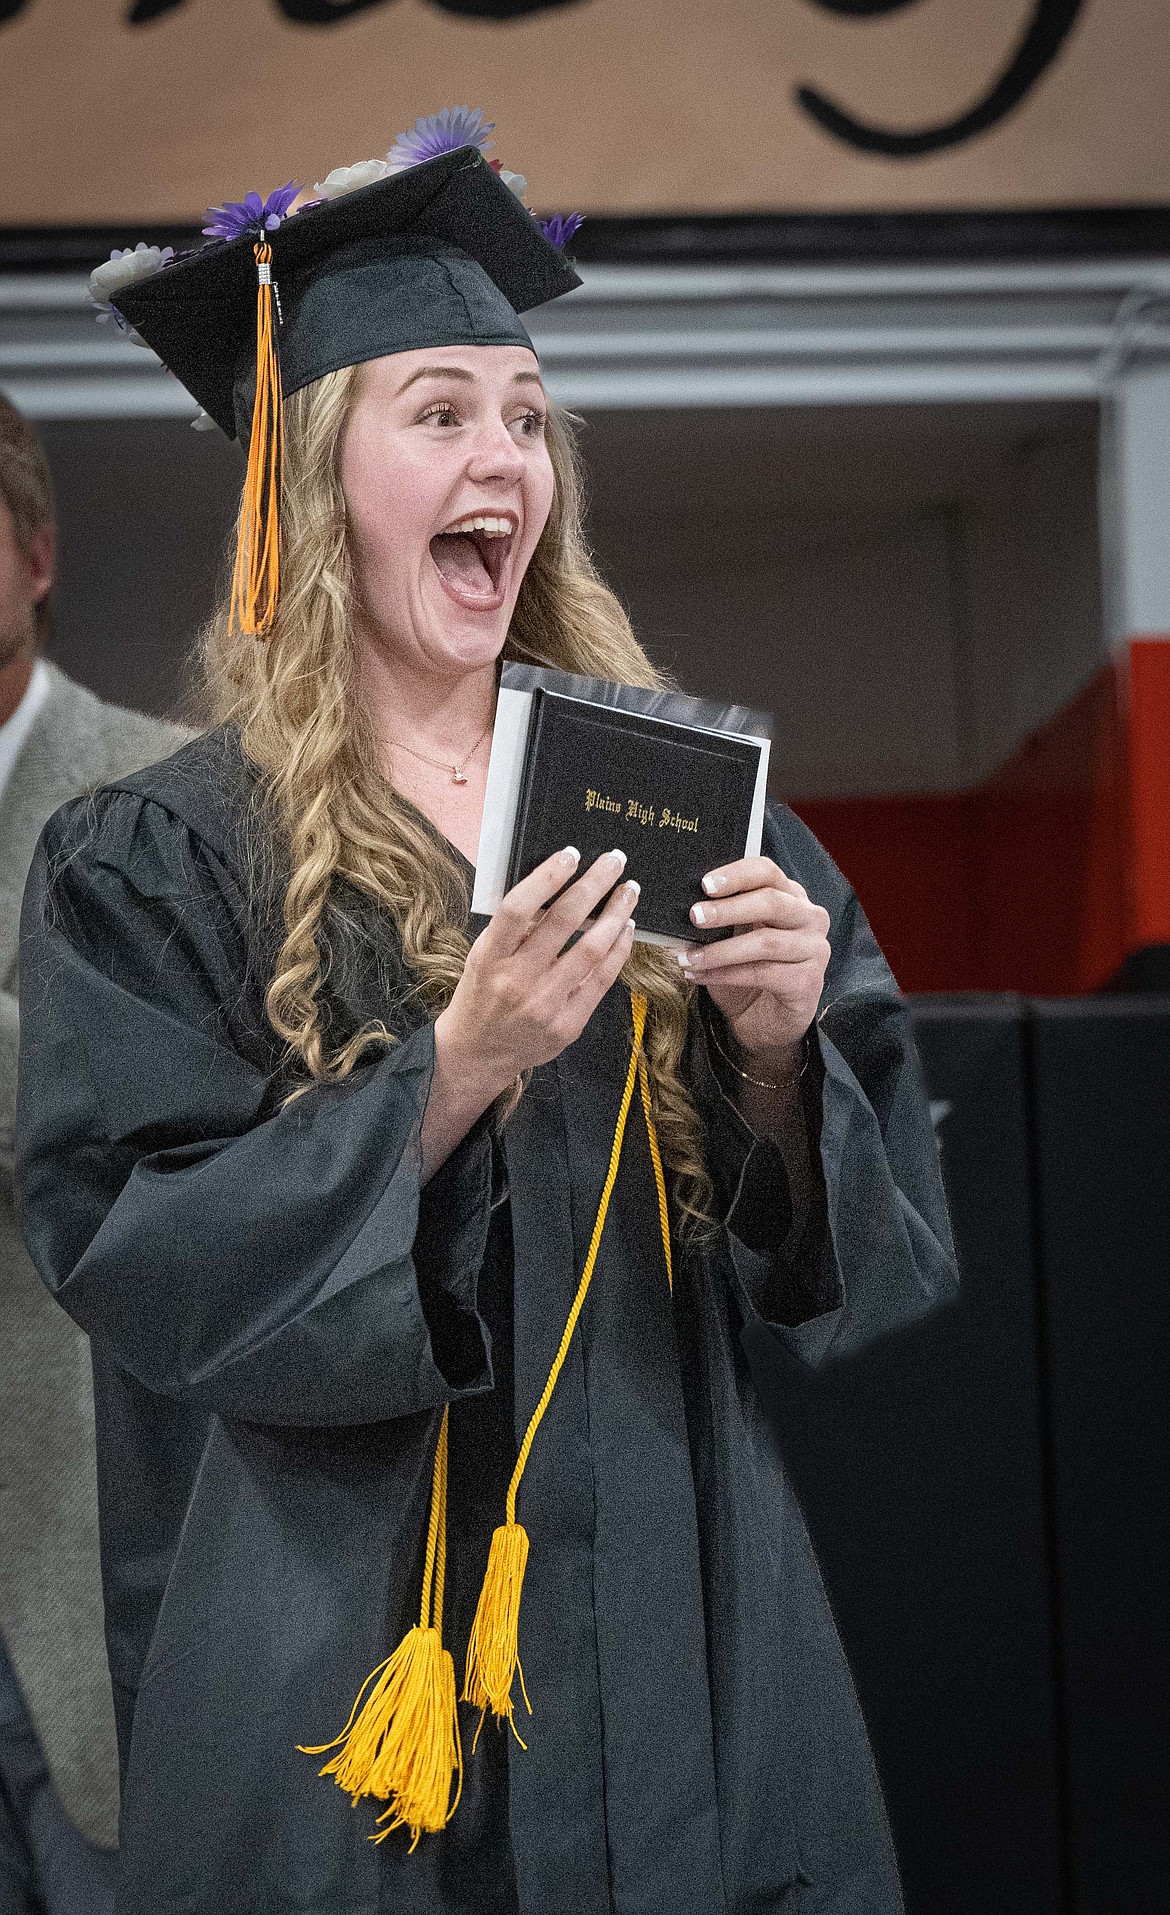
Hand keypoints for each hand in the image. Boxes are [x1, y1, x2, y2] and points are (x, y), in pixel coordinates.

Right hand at [435, 845, 637, 1104]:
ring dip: (616, 914)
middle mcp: (516, 981)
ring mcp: (545, 1006)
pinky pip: (602, 980)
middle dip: (594, 885)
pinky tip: (626, 929)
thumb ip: (515, 928)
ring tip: (629, 892)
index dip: (547, 877)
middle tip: (615, 861)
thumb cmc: (481, 994)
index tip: (571, 855)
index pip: (518, 909)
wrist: (477, 1053)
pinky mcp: (569, 1025)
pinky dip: (619, 950)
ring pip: (592, 950)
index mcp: (489, 958)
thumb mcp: (483, 955)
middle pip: (563, 922)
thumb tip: (556, 886)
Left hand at [678, 857, 829, 1068]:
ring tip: (688, 957)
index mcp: (790, 896)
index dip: (736, 875)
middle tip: (695, 917)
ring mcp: (815, 949)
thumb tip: (685, 909)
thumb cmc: (748, 972)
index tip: (705, 884)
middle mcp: (810, 917)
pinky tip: (700, 976)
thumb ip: (720, 918)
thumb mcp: (732, 937)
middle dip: (728, 909)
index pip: (767, 871)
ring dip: (720, 950)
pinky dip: (726, 975)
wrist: (765, 1021)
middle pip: (771, 902)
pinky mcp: (810, 981)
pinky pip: (763, 974)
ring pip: (765, 942)